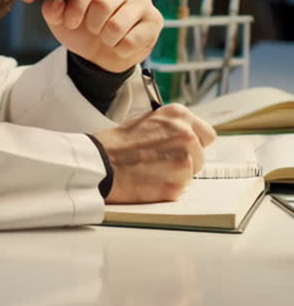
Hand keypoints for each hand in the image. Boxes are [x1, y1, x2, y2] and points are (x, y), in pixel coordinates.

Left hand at [41, 0, 162, 71]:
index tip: (71, 21)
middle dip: (92, 24)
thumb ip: (53, 10)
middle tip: (92, 29)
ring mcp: (142, 0)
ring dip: (106, 38)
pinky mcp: (155, 20)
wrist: (98, 56)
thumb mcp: (60, 21)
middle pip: (103, 3)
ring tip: (106, 37)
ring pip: (118, 24)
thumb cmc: (80, 30)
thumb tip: (57, 3)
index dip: (77, 4)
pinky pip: (132, 40)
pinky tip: (120, 44)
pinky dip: (120, 49)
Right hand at [94, 104, 217, 204]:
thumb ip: (172, 127)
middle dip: (184, 162)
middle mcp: (186, 135)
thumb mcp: (148, 120)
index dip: (194, 144)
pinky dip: (166, 190)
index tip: (181, 149)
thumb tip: (189, 138)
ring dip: (175, 176)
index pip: (207, 135)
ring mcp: (183, 161)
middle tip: (159, 162)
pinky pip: (179, 190)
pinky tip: (148, 181)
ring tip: (150, 171)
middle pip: (200, 157)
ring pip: (190, 175)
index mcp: (179, 115)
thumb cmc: (117, 143)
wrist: (98, 162)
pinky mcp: (176, 186)